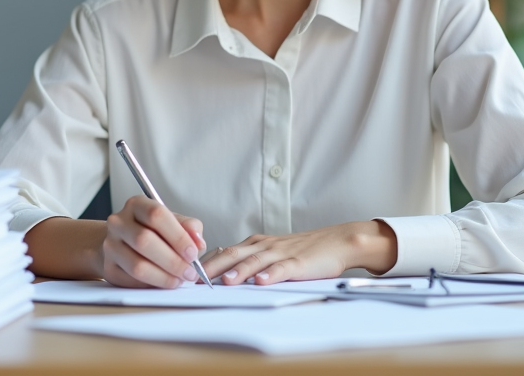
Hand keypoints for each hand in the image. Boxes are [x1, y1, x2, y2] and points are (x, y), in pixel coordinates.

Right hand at [102, 195, 205, 288]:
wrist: (123, 244)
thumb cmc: (153, 232)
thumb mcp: (173, 222)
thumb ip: (189, 228)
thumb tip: (198, 242)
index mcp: (137, 204)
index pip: (156, 215)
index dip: (177, 236)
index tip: (193, 253)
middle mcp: (119, 222)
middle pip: (144, 241)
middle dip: (173, 261)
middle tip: (189, 272)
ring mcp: (110, 245)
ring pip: (137, 265)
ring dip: (164, 277)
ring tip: (179, 280)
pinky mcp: (109, 268)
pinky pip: (132, 281)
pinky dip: (152, 285)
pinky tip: (164, 282)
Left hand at [201, 220, 396, 285]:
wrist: (336, 241)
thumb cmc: (302, 250)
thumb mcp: (270, 252)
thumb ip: (249, 260)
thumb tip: (221, 271)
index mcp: (255, 244)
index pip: (224, 252)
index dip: (205, 263)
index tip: (187, 274)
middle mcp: (263, 246)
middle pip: (232, 255)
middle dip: (211, 267)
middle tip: (193, 279)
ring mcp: (281, 253)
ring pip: (254, 261)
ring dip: (238, 271)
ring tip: (224, 281)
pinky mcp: (298, 262)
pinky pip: (282, 268)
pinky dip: (270, 275)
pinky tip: (261, 281)